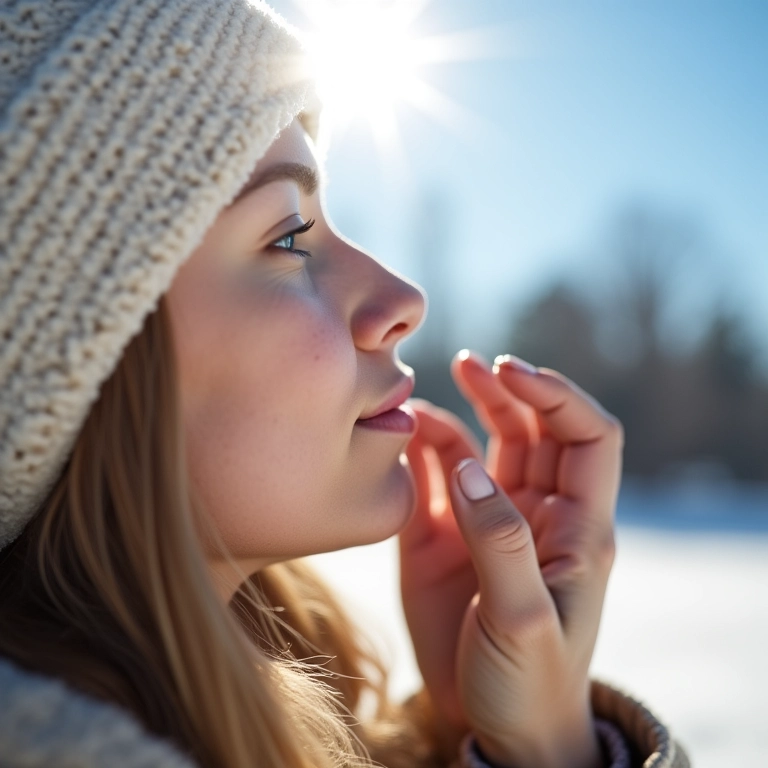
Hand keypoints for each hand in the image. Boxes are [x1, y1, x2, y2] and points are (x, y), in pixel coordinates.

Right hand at [399, 351, 622, 767]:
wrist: (494, 729)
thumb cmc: (530, 683)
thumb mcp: (524, 617)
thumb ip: (499, 539)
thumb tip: (469, 465)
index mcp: (578, 527)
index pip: (588, 436)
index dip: (557, 394)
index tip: (511, 371)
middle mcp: (535, 514)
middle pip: (533, 429)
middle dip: (505, 391)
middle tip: (469, 363)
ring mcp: (487, 523)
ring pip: (483, 447)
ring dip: (461, 414)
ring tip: (424, 394)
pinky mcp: (444, 539)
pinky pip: (437, 479)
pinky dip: (422, 452)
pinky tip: (405, 436)